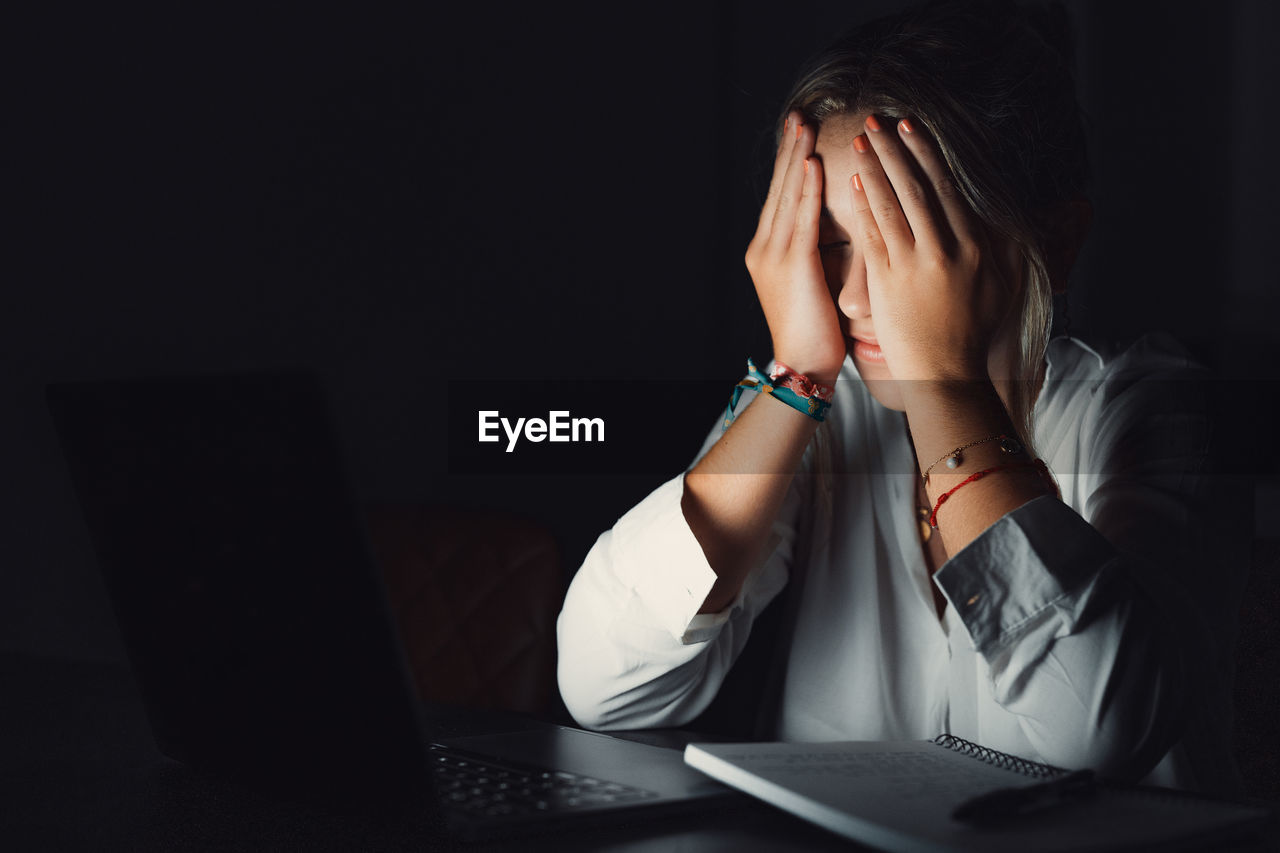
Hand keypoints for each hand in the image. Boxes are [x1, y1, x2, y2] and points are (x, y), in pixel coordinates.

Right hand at [744, 112, 846, 384]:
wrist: (804, 365)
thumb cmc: (816, 333)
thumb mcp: (812, 285)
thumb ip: (814, 255)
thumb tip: (833, 232)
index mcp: (768, 252)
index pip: (781, 198)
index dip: (789, 163)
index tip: (799, 132)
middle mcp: (764, 248)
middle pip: (779, 189)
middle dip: (789, 150)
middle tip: (798, 115)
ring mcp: (774, 255)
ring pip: (787, 196)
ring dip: (796, 157)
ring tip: (804, 126)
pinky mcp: (792, 265)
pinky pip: (800, 218)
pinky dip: (806, 188)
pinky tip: (813, 163)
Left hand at [846, 115, 1017, 382]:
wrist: (946, 373)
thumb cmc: (973, 331)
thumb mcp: (1005, 285)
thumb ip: (1008, 246)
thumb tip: (1019, 216)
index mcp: (975, 245)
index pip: (947, 188)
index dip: (927, 154)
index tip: (912, 128)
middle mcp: (947, 249)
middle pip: (919, 187)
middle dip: (898, 149)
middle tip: (881, 120)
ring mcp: (916, 265)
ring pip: (894, 204)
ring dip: (877, 168)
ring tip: (863, 141)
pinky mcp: (890, 282)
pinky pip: (874, 235)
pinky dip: (864, 205)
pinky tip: (853, 182)